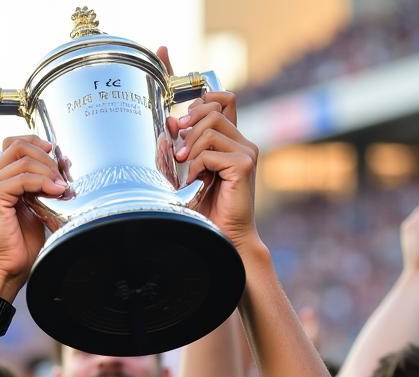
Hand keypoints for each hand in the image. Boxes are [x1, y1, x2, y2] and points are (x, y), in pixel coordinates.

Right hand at [0, 135, 64, 298]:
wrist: (4, 270)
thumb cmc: (18, 247)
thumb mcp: (34, 210)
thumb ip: (40, 188)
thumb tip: (60, 171)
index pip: (15, 145)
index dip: (38, 145)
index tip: (57, 157)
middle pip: (19, 147)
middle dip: (46, 157)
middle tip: (63, 176)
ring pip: (23, 160)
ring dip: (48, 171)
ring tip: (62, 187)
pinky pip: (23, 178)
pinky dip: (43, 182)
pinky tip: (56, 192)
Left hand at [168, 89, 259, 249]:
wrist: (224, 236)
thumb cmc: (206, 208)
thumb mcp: (190, 170)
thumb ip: (185, 146)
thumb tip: (172, 121)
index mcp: (231, 141)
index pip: (222, 99)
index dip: (200, 99)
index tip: (180, 115)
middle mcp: (242, 143)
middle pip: (213, 110)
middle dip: (189, 126)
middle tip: (179, 153)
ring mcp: (246, 152)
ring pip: (211, 128)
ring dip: (191, 148)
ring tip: (185, 170)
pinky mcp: (243, 165)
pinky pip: (210, 152)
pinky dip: (196, 166)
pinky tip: (194, 182)